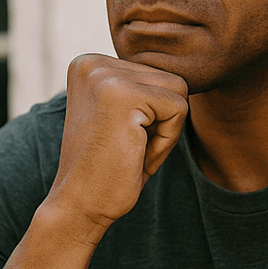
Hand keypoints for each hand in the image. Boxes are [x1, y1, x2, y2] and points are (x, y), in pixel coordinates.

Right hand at [45, 54, 187, 239]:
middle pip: (170, 80)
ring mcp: (104, 75)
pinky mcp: (122, 94)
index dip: (152, 116)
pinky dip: (167, 140)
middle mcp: (93, 63)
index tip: (120, 138)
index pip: (156, 76)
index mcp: (90, 64)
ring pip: (179, 91)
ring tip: (130, 149)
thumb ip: (145, 89)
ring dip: (165, 130)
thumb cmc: (107, 168)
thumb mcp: (126, 118)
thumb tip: (188, 72)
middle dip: (161, 122)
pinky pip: (178, 109)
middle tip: (126, 148)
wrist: (79, 206)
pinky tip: (135, 154)